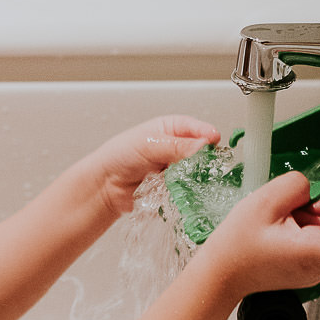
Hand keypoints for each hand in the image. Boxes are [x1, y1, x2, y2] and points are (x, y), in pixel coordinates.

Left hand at [87, 115, 220, 214]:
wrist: (105, 185)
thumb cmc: (119, 156)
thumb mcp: (148, 144)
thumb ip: (176, 145)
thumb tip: (203, 144)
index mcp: (170, 129)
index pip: (195, 128)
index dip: (206, 133)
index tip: (214, 140)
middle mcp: (176, 148)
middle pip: (201, 152)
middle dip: (203, 158)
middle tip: (205, 163)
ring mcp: (176, 169)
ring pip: (196, 172)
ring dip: (194, 176)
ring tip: (189, 178)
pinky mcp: (174, 188)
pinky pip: (187, 189)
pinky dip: (186, 191)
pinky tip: (181, 191)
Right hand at [203, 172, 319, 296]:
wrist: (219, 274)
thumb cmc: (236, 247)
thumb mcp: (265, 200)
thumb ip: (296, 184)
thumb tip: (309, 190)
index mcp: (313, 254)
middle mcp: (318, 268)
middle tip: (291, 212)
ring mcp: (312, 271)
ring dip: (308, 220)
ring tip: (280, 223)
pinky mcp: (304, 269)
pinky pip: (315, 242)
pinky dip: (300, 230)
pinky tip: (278, 231)